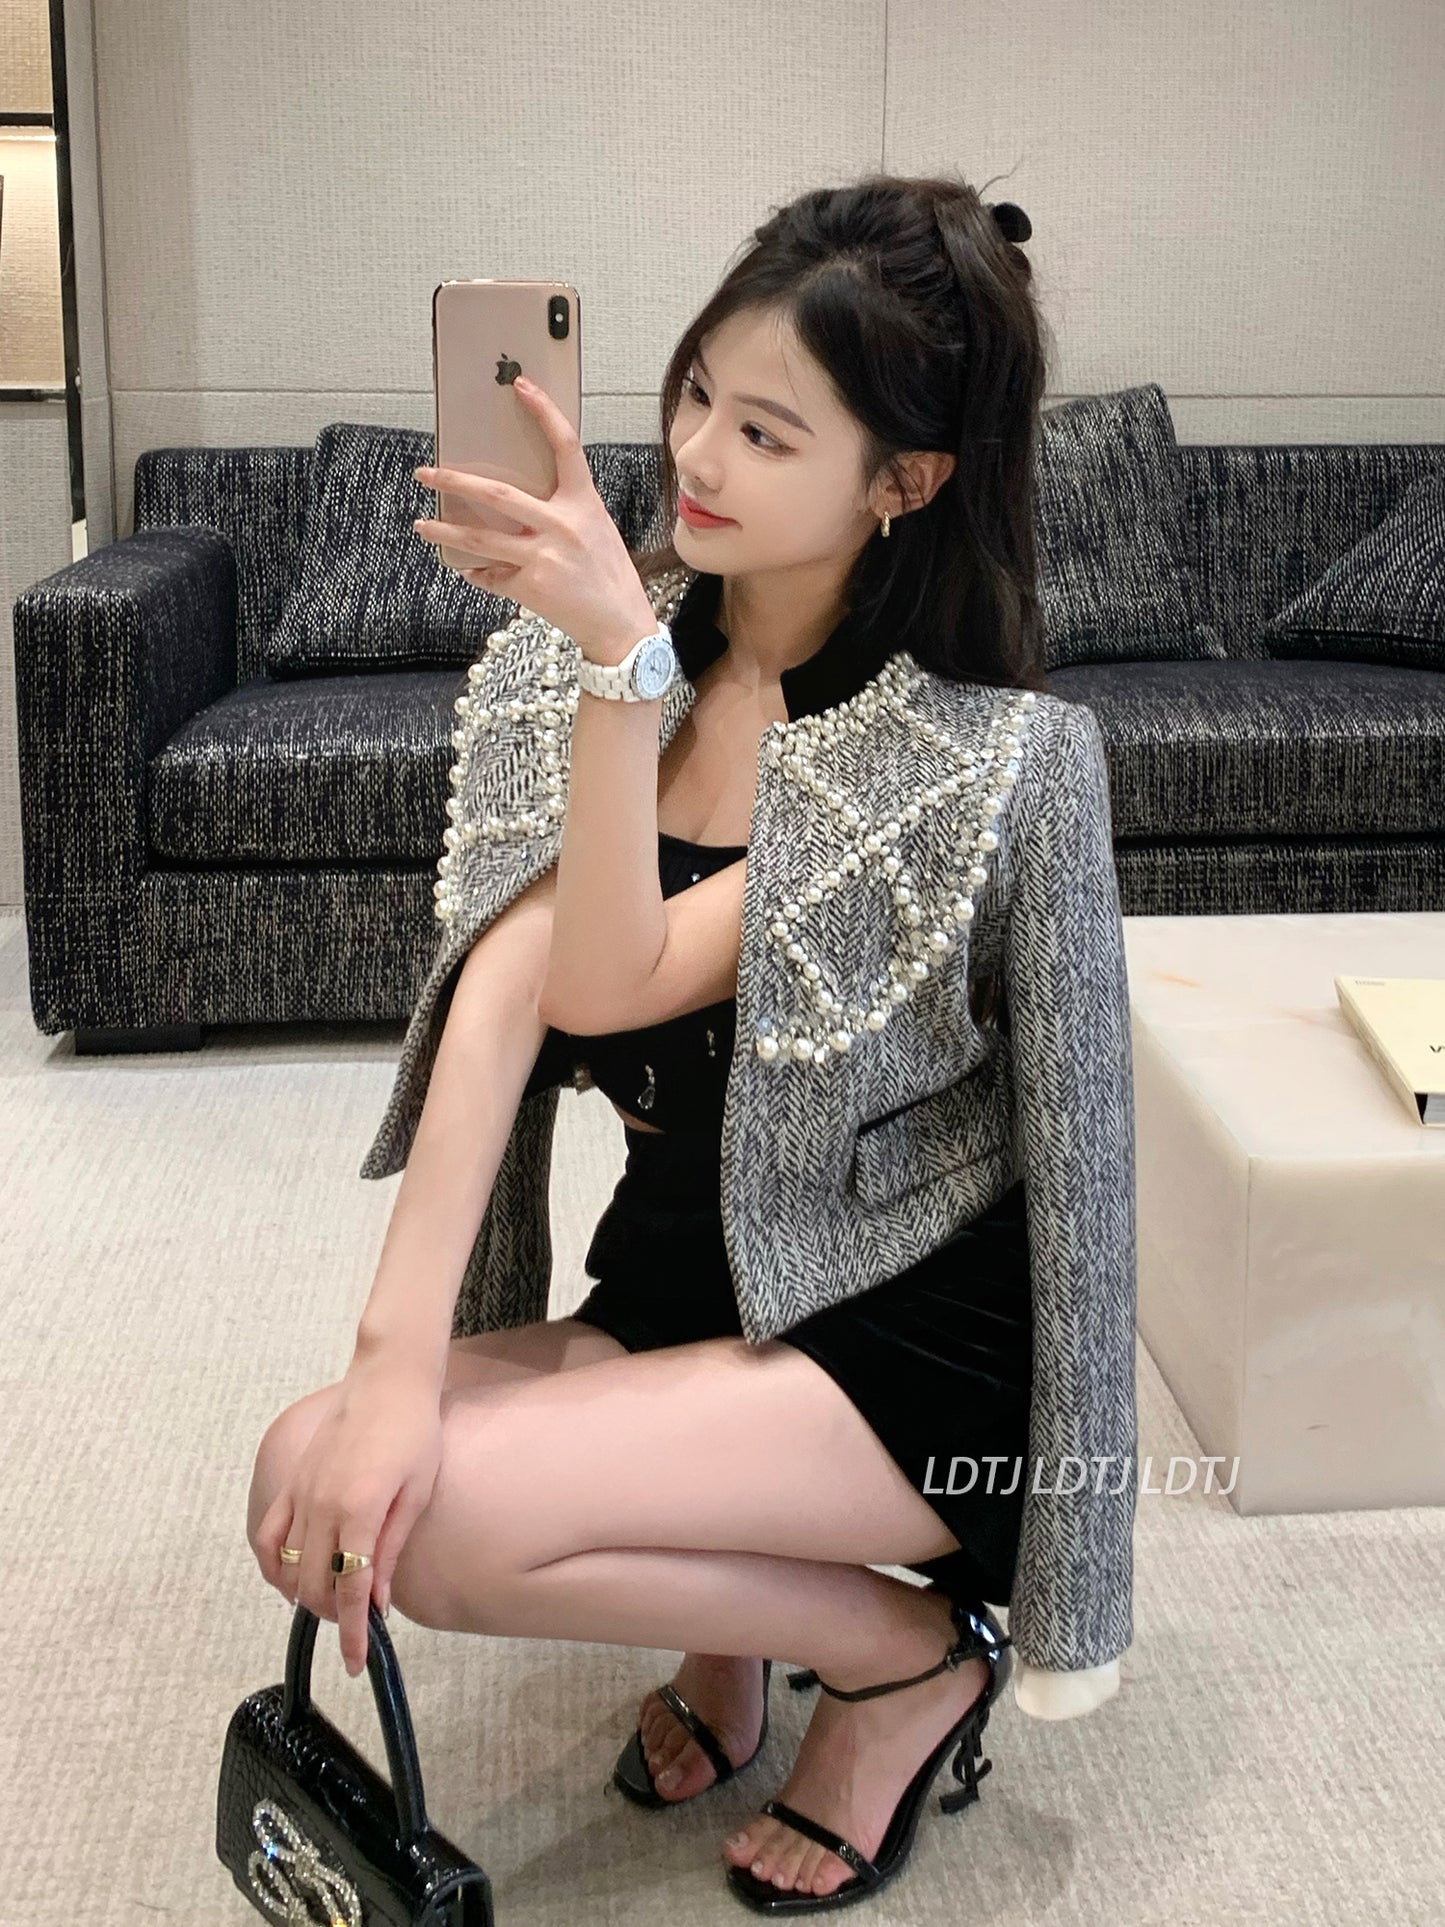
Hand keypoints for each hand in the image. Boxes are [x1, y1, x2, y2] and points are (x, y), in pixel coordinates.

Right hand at [251, 1356, 443, 1676]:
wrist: (388, 1379)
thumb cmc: (414, 1431)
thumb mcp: (416, 1492)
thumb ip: (392, 1548)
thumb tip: (378, 1601)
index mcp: (358, 1510)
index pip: (350, 1588)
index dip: (353, 1632)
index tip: (358, 1662)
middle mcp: (321, 1505)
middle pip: (313, 1585)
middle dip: (333, 1615)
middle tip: (359, 1622)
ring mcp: (300, 1493)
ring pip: (287, 1567)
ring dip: (306, 1595)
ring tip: (333, 1600)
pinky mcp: (291, 1482)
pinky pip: (269, 1535)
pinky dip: (275, 1565)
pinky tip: (291, 1577)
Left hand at [412, 375, 657, 662]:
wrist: (621, 626)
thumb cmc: (609, 576)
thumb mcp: (594, 530)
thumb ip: (561, 511)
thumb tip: (512, 503)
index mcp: (584, 504)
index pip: (565, 446)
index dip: (544, 412)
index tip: (521, 386)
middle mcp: (563, 526)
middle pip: (497, 495)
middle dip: (455, 482)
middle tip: (427, 473)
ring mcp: (544, 558)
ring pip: (479, 540)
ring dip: (444, 533)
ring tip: (422, 526)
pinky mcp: (530, 587)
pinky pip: (491, 575)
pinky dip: (479, 574)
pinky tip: (472, 571)